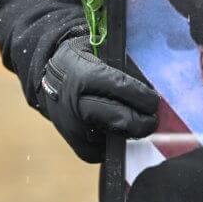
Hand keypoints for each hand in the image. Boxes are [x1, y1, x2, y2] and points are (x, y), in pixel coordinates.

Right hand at [39, 36, 159, 162]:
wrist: (48, 74)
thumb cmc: (84, 58)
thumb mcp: (101, 50)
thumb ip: (125, 68)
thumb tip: (152, 89)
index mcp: (84, 75)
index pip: (122, 88)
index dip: (143, 97)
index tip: (154, 101)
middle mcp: (76, 103)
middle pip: (120, 119)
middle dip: (143, 121)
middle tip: (152, 118)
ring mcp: (72, 125)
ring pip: (114, 137)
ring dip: (129, 132)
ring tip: (136, 121)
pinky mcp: (72, 141)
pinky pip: (101, 151)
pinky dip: (113, 142)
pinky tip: (117, 130)